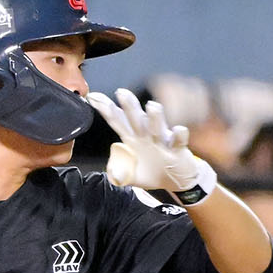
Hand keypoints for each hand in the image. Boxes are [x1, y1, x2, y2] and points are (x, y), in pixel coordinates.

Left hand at [86, 88, 216, 201]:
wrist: (177, 180)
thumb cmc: (153, 172)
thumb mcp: (132, 176)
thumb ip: (120, 173)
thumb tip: (112, 172)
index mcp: (132, 139)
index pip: (117, 121)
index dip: (106, 110)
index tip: (93, 97)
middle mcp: (146, 136)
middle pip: (136, 119)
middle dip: (129, 106)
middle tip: (121, 92)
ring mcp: (162, 141)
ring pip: (158, 127)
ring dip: (155, 117)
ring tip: (151, 106)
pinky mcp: (178, 150)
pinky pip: (179, 141)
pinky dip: (179, 135)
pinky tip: (178, 130)